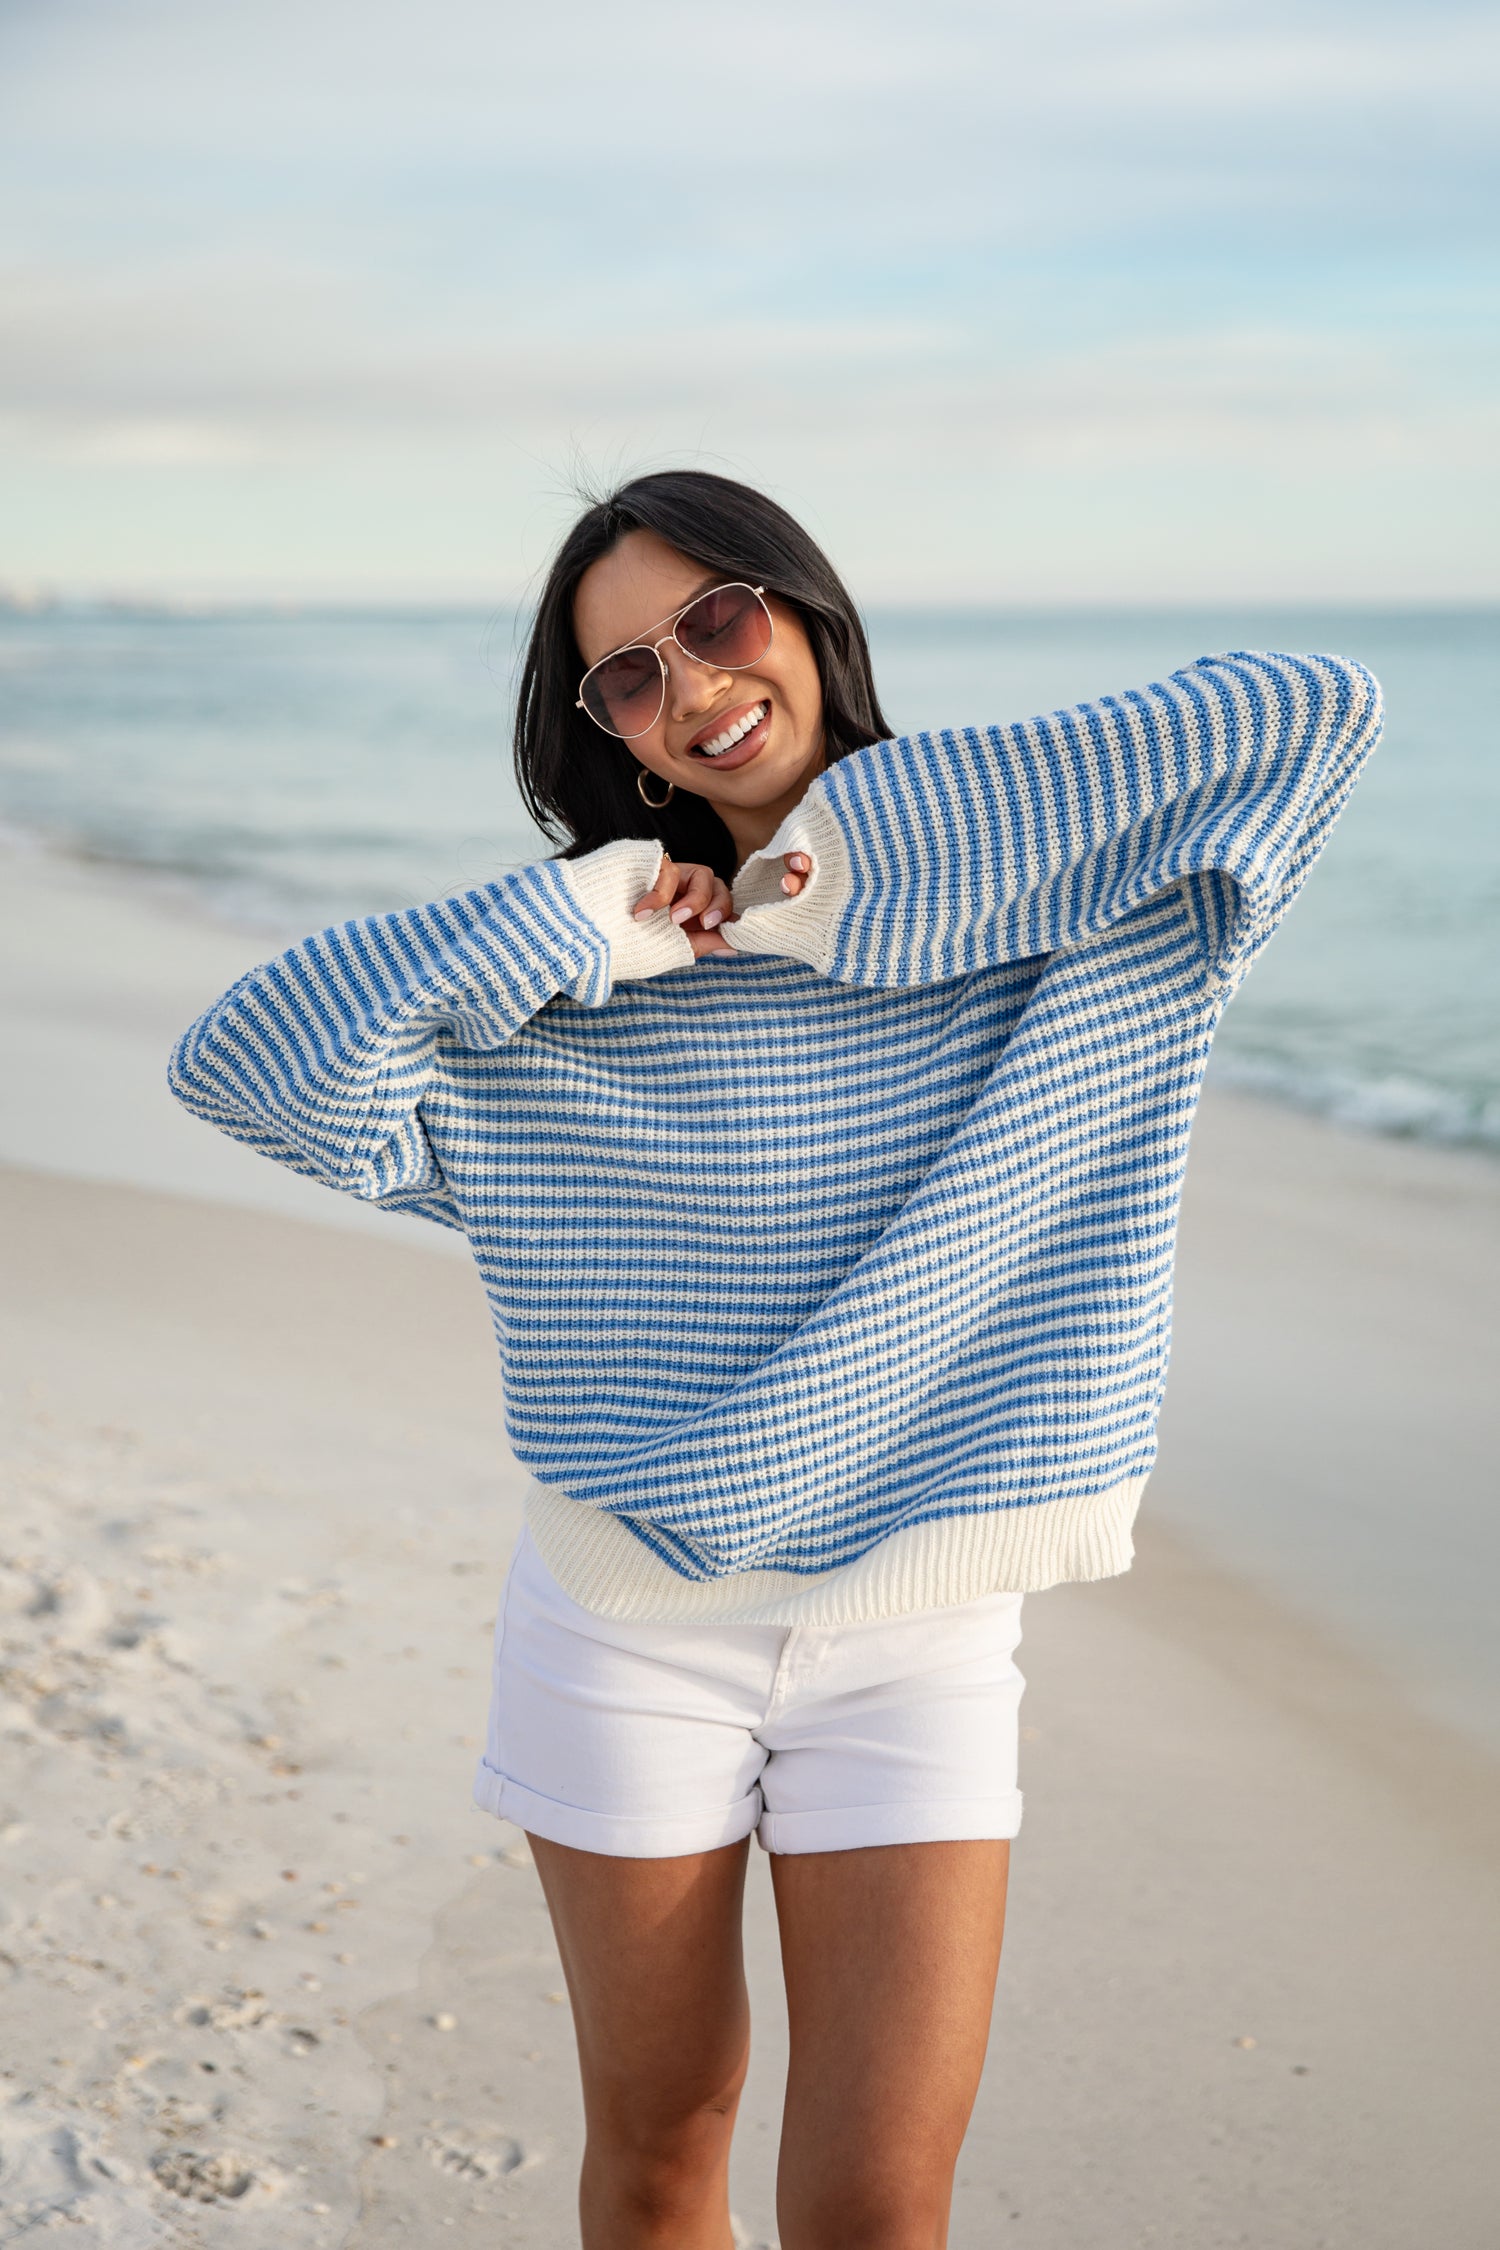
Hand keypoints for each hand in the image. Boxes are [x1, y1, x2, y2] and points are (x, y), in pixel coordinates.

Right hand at [633, 853, 810, 959]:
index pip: (718, 906)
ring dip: (696, 900)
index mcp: (684, 914)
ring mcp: (664, 876)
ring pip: (704, 874)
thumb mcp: (668, 948)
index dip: (727, 917)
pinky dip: (660, 895)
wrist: (581, 935)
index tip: (731, 934)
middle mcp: (678, 893)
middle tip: (706, 924)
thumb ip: (702, 944)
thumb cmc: (620, 945)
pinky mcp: (649, 861)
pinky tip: (641, 913)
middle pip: (718, 886)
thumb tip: (734, 946)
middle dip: (718, 906)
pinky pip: (671, 870)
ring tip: (674, 920)